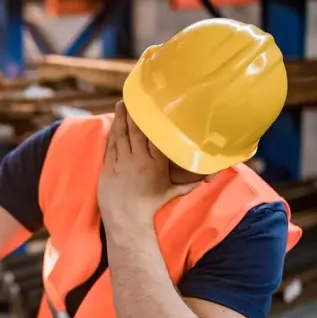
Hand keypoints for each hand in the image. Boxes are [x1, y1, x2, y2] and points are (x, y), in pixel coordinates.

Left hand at [97, 101, 200, 230]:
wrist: (127, 219)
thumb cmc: (150, 205)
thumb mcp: (172, 193)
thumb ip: (189, 183)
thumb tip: (208, 179)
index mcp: (156, 164)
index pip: (154, 137)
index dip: (151, 121)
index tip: (152, 108)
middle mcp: (139, 160)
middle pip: (137, 131)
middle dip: (134, 113)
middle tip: (133, 98)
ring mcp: (122, 163)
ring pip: (122, 135)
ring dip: (121, 118)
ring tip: (122, 103)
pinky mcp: (109, 167)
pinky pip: (111, 145)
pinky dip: (112, 133)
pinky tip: (113, 123)